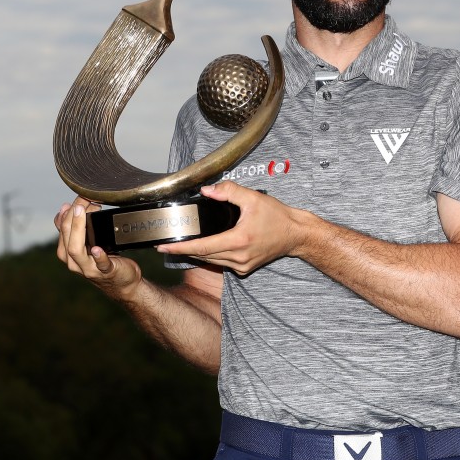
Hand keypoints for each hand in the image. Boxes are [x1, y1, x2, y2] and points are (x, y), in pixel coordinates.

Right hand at [54, 196, 142, 299]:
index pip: (62, 229)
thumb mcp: (87, 243)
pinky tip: (97, 249)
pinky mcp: (106, 272)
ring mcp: (89, 268)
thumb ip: (75, 228)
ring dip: (78, 230)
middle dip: (72, 217)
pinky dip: (99, 256)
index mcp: (68, 252)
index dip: (68, 212)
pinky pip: (101, 265)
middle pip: (67, 238)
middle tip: (81, 201)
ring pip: (76, 250)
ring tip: (83, 214)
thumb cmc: (104, 260)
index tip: (78, 197)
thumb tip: (64, 208)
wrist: (122, 282)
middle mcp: (74, 262)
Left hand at [157, 181, 306, 275]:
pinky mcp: (245, 268)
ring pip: (211, 261)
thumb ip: (228, 191)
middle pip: (202, 256)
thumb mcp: (253, 198)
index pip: (201, 247)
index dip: (179, 247)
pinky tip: (204, 248)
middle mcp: (238, 257)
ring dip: (195, 254)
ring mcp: (242, 266)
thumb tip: (207, 190)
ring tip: (180, 245)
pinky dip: (210, 256)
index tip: (163, 246)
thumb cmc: (277, 217)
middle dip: (183, 250)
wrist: (296, 234)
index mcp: (238, 241)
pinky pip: (221, 263)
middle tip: (165, 244)